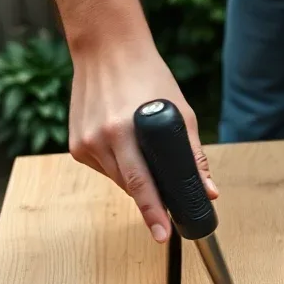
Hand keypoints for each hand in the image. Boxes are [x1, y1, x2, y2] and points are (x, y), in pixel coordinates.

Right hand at [67, 38, 217, 242]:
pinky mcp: (75, 145)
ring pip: (118, 180)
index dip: (154, 212)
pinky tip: (124, 144)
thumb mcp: (179, 112)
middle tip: (167, 204)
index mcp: (124, 130)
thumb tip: (209, 192)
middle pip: (130, 187)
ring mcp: (83, 143)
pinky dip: (119, 165)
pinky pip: (105, 169)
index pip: (142, 184)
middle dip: (151, 198)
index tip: (164, 235)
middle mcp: (100, 139)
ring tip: (143, 149)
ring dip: (135, 177)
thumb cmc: (148, 76)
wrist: (106, 49)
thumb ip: (193, 155)